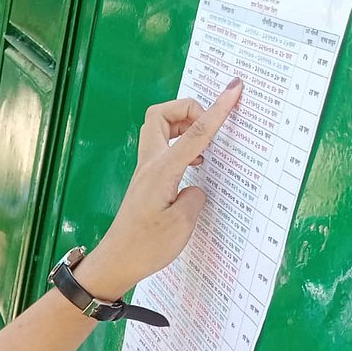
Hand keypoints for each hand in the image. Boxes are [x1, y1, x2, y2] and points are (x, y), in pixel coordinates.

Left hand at [75, 79, 243, 300]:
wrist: (116, 261)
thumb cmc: (146, 247)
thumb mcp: (182, 224)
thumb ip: (195, 196)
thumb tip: (194, 185)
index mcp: (162, 170)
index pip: (195, 132)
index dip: (217, 109)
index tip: (234, 89)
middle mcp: (150, 164)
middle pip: (161, 114)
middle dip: (187, 108)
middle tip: (208, 125)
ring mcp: (145, 172)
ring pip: (159, 130)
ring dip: (183, 127)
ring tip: (205, 146)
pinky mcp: (146, 182)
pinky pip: (162, 149)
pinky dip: (180, 147)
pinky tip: (194, 166)